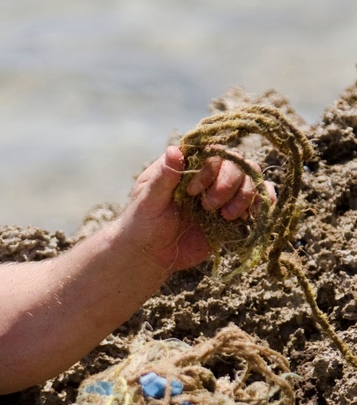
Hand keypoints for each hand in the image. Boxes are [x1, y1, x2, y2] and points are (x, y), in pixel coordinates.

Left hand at [121, 145, 260, 273]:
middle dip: (227, 184)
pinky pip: (256, 201)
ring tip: (225, 216)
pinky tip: (253, 213)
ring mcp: (223, 193)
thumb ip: (163, 178)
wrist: (150, 255)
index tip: (192, 191)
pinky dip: (262, 203)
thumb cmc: (142, 223)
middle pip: (236, 164)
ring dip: (243, 196)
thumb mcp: (148, 201)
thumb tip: (175, 149)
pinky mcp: (232, 214)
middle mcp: (209, 175)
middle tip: (208, 206)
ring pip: (250, 180)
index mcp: (188, 164)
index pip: (212, 151)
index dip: (210, 168)